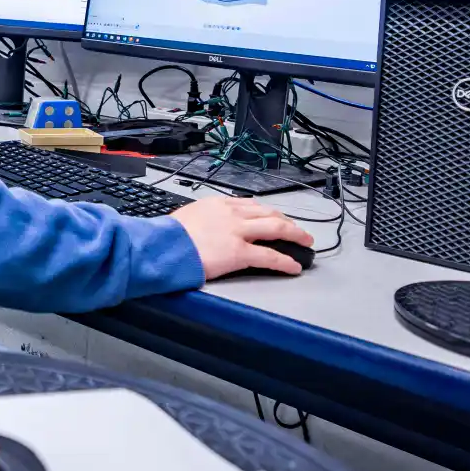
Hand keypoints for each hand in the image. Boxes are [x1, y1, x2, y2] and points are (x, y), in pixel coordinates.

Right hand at [168, 194, 313, 277]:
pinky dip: (285, 261)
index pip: (250, 204)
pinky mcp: (240, 253)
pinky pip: (270, 256)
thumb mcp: (187, 216)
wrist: (164, 245)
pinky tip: (294, 267)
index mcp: (218, 203)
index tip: (273, 217)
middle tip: (296, 229)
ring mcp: (238, 232)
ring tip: (305, 242)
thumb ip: (203, 219)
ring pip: (277, 229)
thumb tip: (204, 227)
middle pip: (269, 213)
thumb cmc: (169, 235)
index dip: (267, 212)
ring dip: (295, 235)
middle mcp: (232, 214)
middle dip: (287, 221)